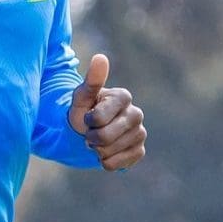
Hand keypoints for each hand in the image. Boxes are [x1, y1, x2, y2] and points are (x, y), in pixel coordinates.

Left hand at [67, 53, 146, 171]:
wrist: (88, 131)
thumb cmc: (84, 111)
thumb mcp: (82, 97)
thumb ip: (91, 80)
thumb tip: (100, 57)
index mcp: (124, 97)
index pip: (97, 118)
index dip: (87, 121)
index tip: (88, 117)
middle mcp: (137, 114)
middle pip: (105, 137)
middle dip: (91, 137)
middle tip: (90, 132)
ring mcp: (140, 133)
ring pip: (110, 152)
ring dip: (97, 150)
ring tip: (98, 141)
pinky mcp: (140, 151)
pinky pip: (117, 164)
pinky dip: (105, 161)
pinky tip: (106, 152)